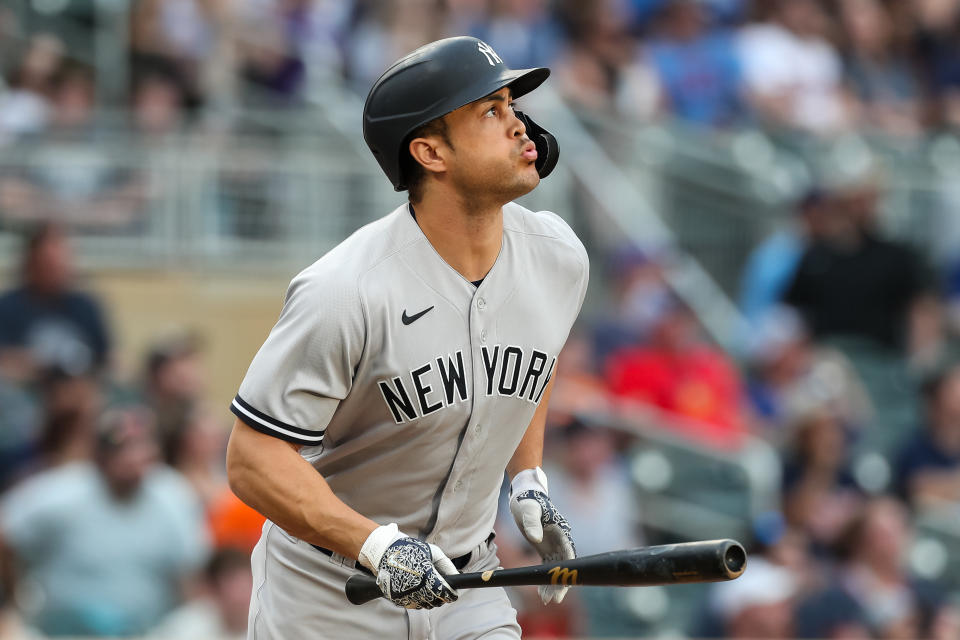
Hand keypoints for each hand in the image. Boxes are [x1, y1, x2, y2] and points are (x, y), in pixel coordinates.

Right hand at [358, 523, 458, 608]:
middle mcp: (414, 587)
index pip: (443, 592)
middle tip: (441, 588)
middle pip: (435, 601)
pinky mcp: (397, 598)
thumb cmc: (410, 549)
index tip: (453, 594)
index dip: (451, 594)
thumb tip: (457, 577)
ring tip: (428, 587)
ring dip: (430, 599)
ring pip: (424, 605)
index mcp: (425, 574)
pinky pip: (413, 605)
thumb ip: (446, 566)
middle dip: (441, 596)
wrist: (384, 552)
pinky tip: (417, 589)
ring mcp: (404, 594)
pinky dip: (418, 599)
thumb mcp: (432, 552)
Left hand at [509, 467, 575, 603]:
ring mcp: (553, 545)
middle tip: (555, 600)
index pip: (569, 553)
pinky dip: (545, 578)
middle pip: (565, 565)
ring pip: (557, 569)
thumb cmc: (528, 500)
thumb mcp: (528, 510)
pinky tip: (541, 592)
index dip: (569, 570)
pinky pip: (548, 567)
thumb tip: (535, 538)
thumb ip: (532, 523)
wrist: (524, 495)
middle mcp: (560, 540)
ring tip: (546, 600)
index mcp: (560, 531)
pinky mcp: (545, 548)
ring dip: (553, 584)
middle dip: (562, 583)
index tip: (565, 584)